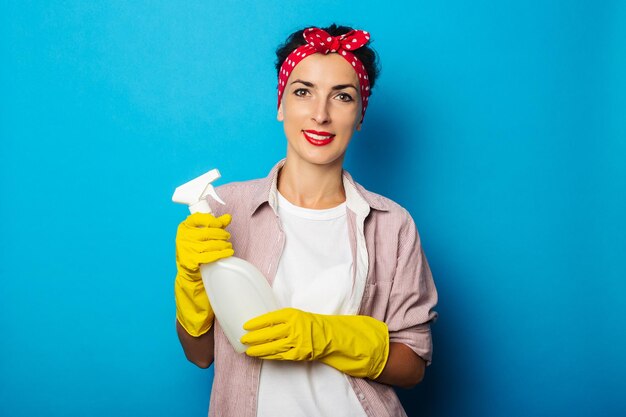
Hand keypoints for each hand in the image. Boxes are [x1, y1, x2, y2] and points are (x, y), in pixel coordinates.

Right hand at [174, 212, 233, 336]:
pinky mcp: (190, 262)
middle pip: (208, 231)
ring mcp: (185, 250)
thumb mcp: (203, 238)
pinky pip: (209, 256)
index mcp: (184, 228)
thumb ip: (215, 226)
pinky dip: (220, 254)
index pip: (198, 217)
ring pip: (210, 244)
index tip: (220, 224)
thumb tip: (228, 217)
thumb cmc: (197, 254)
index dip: (212, 220)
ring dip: (223, 245)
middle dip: (221, 235)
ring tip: (228, 248)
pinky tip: (226, 254)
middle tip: (227, 238)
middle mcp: (182, 238)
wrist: (189, 277)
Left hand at [240, 307, 389, 378]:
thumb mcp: (298, 316)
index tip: (245, 325)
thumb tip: (263, 321)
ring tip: (247, 349)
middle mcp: (293, 327)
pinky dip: (268, 355)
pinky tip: (260, 355)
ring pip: (272, 346)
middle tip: (242, 338)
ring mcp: (296, 341)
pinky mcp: (298, 353)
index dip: (256, 322)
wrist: (333, 337)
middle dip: (253, 336)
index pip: (269, 317)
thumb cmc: (314, 324)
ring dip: (258, 348)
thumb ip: (283, 318)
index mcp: (292, 314)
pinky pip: (280, 355)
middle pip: (268, 332)